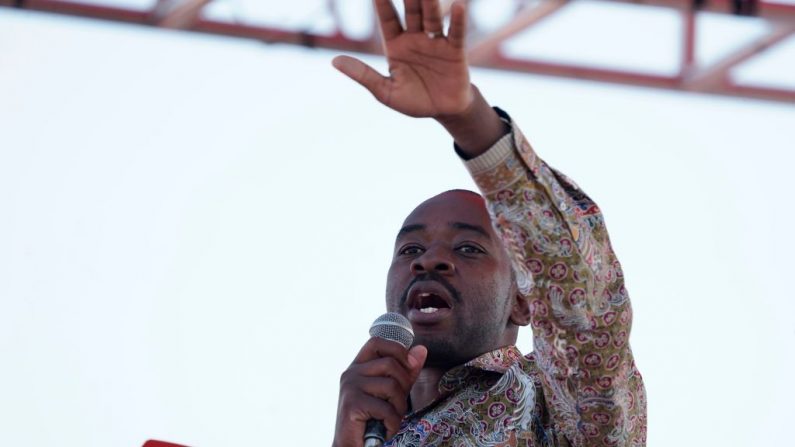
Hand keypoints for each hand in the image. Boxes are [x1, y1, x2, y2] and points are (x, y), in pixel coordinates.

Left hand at [332, 0, 472, 118]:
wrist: (443, 112)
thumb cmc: (413, 101)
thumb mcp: (385, 91)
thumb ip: (363, 75)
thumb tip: (335, 61)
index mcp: (396, 45)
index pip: (387, 19)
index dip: (382, 3)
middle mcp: (415, 38)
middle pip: (411, 12)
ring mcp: (435, 42)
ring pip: (431, 18)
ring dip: (429, 3)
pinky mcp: (455, 51)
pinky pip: (455, 34)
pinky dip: (457, 21)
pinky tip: (458, 6)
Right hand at [333, 337, 426, 446]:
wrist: (352, 446)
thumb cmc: (373, 420)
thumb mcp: (392, 393)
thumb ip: (406, 372)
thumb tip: (421, 349)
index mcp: (358, 366)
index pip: (377, 342)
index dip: (397, 349)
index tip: (408, 366)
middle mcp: (351, 373)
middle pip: (390, 363)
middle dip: (403, 387)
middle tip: (396, 406)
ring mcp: (350, 387)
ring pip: (391, 385)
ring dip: (399, 407)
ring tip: (390, 419)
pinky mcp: (352, 404)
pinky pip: (386, 408)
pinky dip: (392, 423)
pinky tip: (384, 429)